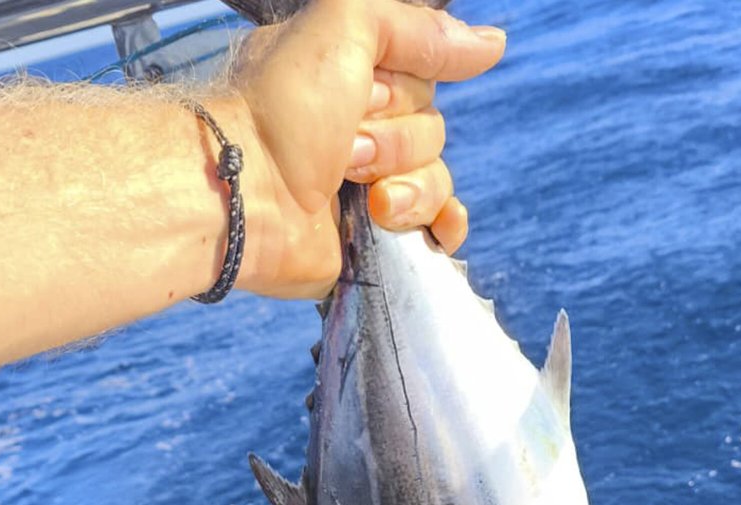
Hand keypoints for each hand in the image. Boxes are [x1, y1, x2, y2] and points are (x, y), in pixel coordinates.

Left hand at [227, 0, 505, 297]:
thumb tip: (493, 46)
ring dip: (406, 186)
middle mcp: (360, 133)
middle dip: (397, 141)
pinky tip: (437, 230)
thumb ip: (416, 26)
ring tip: (356, 192)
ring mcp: (368, 192)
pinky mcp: (374, 241)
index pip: (422, 75)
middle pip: (432, 131)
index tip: (365, 91)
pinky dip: (443, 227)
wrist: (247, 196)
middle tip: (346, 150)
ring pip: (437, 180)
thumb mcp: (346, 26)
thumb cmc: (282, 108)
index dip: (403, 85)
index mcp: (351, 80)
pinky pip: (437, 229)